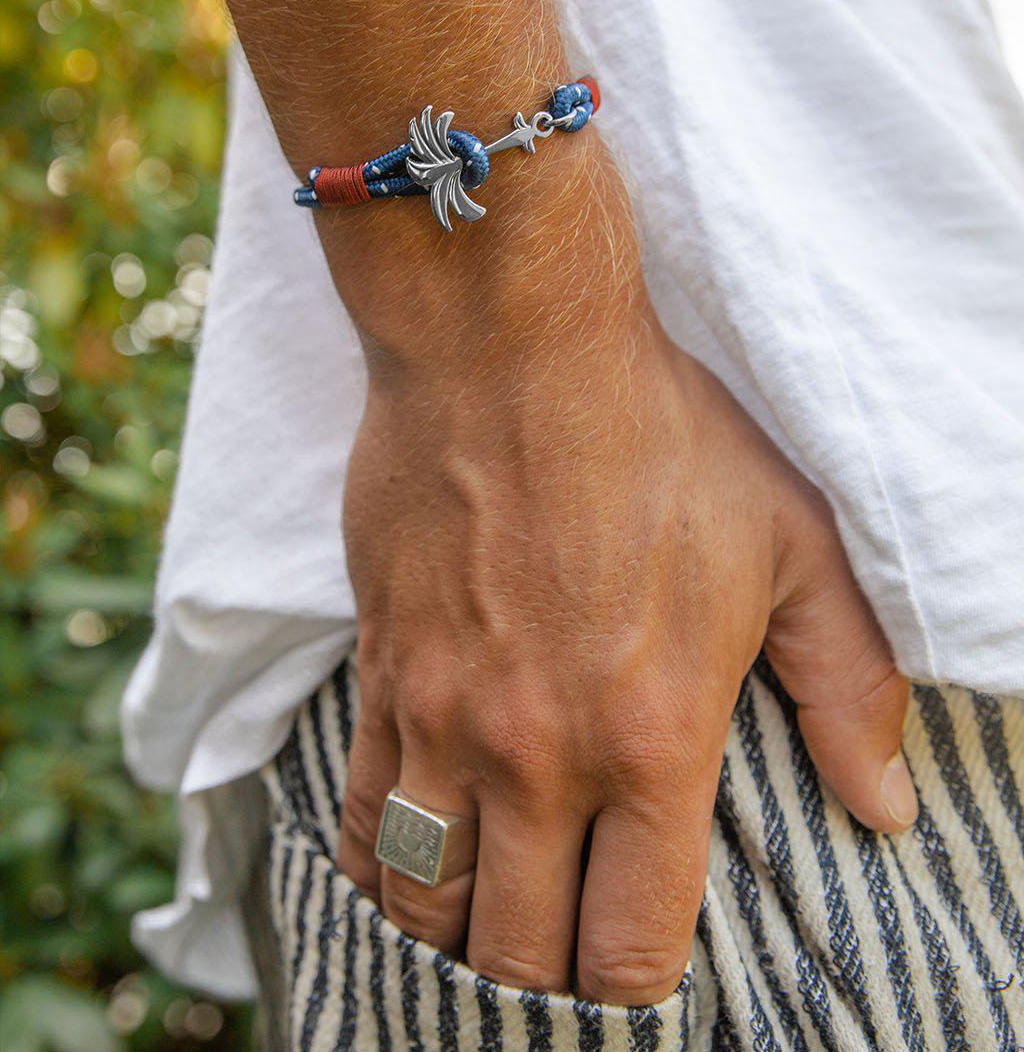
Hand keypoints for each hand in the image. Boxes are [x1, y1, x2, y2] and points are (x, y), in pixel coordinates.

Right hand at [336, 305, 916, 1003]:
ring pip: (424, 901)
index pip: (631, 947)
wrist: (510, 348)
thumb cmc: (658, 435)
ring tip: (485, 923)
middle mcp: (537, 756)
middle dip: (544, 978)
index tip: (638, 970)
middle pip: (519, 952)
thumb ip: (846, 686)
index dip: (636, 991)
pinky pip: (354, 816)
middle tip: (561, 950)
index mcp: (650, 740)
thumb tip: (885, 808)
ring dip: (455, 936)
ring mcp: (441, 718)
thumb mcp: (792, 543)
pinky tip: (399, 864)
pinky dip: (375, 865)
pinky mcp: (378, 671)